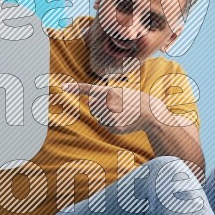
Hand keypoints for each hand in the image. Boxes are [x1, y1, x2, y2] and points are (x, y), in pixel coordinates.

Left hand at [59, 80, 176, 135]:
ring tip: (122, 113)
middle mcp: (110, 104)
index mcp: (111, 92)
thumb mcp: (120, 92)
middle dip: (100, 106)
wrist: (151, 113)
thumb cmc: (134, 101)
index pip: (89, 89)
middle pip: (94, 107)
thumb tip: (89, 103)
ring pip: (99, 117)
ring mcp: (112, 116)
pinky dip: (111, 124)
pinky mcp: (114, 127)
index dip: (75, 88)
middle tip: (117, 106)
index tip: (63, 87)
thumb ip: (103, 96)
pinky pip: (105, 125)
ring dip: (106, 115)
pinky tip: (122, 120)